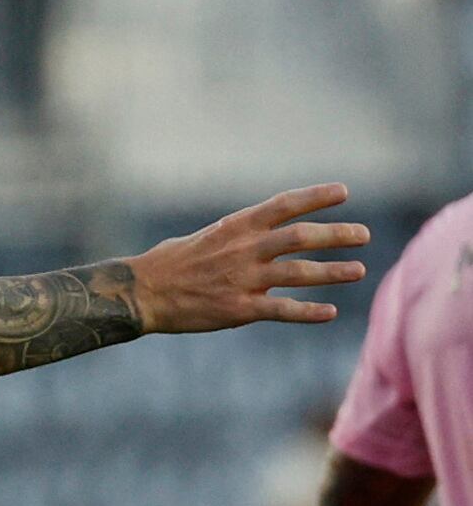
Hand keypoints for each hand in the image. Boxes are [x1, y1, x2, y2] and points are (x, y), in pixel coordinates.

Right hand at [126, 184, 368, 333]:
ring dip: (333, 271)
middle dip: (337, 234)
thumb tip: (257, 236)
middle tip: (363, 235)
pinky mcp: (239, 309)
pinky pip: (282, 309)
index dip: (316, 197)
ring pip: (300, 272)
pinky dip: (309, 312)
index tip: (344, 192)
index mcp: (235, 227)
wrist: (142, 292)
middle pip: (302, 237)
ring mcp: (244, 279)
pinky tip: (330, 313)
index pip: (284, 205)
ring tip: (359, 270)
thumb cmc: (167, 263)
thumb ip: (235, 237)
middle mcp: (244, 249)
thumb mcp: (203, 238)